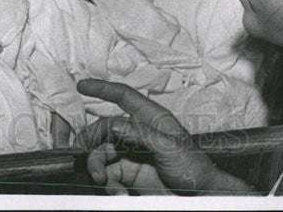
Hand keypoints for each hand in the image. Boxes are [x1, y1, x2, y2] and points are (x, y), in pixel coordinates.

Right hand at [76, 79, 227, 195]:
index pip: (123, 96)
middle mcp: (138, 133)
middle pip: (104, 129)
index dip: (102, 88)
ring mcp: (132, 154)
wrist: (200, 197)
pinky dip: (108, 185)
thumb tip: (114, 124)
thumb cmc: (194, 167)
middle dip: (91, 142)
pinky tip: (117, 194)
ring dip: (97, 167)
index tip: (82, 85)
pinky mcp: (129, 175)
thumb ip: (140, 134)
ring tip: (102, 181)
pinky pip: (108, 175)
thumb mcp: (169, 147)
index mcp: (151, 118)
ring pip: (102, 154)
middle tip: (83, 156)